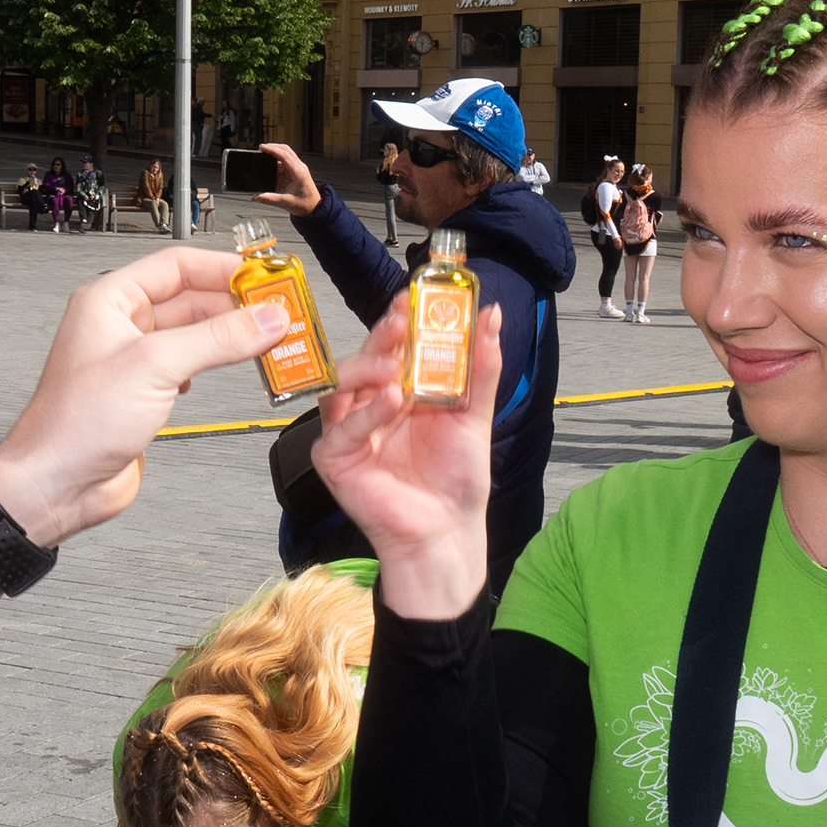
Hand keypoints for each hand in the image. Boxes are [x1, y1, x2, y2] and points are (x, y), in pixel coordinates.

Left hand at [0, 247, 280, 549]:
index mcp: (110, 300)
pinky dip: (216, 364)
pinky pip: (190, 366)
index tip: (263, 278)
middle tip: (278, 311)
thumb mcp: (156, 366)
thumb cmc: (75, 423)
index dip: (222, 268)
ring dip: (230, 336)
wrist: (56, 485)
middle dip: (235, 304)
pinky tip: (235, 368)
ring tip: (269, 337)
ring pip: (193, 334)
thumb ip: (217, 339)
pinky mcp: (145, 394)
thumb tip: (265, 318)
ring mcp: (133, 361)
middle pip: (190, 298)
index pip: (176, 266)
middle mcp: (120, 326)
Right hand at [253, 143, 323, 215]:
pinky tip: (271, 170)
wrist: (314, 208)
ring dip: (274, 156)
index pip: (284, 155)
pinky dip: (276, 164)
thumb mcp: (286, 202)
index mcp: (299, 173)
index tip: (262, 147)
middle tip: (261, 148)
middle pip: (285, 150)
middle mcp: (299, 168)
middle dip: (273, 147)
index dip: (272, 149)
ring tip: (264, 161)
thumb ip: (270, 199)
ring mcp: (298, 169)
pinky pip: (284, 163)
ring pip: (285, 155)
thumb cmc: (306, 205)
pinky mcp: (295, 172)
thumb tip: (257, 197)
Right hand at [308, 303, 499, 620]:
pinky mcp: (335, 459)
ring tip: (395, 365)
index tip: (413, 296)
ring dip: (368, 368)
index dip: (401, 320)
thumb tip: (491, 315)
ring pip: (342, 385)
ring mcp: (349, 431)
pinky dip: (365, 413)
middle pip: (364, 359)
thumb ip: (480, 367)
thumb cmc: (455, 480)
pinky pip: (342, 429)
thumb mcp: (475, 414)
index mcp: (399, 390)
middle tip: (400, 318)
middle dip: (381, 336)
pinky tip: (389, 401)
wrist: (448, 531)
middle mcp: (369, 405)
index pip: (393, 346)